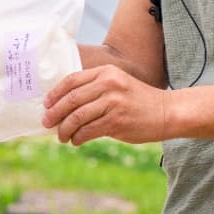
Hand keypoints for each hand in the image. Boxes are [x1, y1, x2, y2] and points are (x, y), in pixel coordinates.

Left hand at [42, 65, 173, 145]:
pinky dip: (78, 137)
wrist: (167, 112)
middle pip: (71, 99)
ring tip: (61, 136)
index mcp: (106, 72)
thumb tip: (63, 106)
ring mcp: (113, 102)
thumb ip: (95, 89)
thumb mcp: (117, 84)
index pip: (71, 80)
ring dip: (64, 129)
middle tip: (47, 123)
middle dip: (55, 113)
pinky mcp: (117, 121)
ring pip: (77, 117)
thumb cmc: (138, 101)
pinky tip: (76, 141)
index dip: (55, 94)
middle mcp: (108, 84)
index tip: (46, 105)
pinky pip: (88, 131)